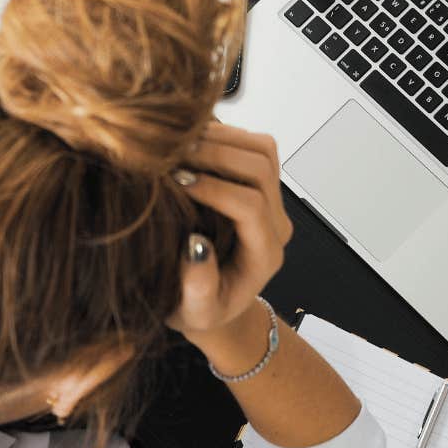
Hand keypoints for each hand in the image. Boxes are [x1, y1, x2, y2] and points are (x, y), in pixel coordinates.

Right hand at [166, 122, 292, 339]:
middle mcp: (275, 223)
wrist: (213, 302)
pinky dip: (222, 134)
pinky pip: (251, 145)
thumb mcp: (194, 312)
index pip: (250, 206)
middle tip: (172, 155)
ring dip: (221, 138)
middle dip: (216, 155)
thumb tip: (196, 246)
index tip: (176, 182)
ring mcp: (270, 200)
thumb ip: (198, 287)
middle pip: (261, 168)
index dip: (214, 189)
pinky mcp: (258, 184)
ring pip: (262, 149)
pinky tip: (188, 142)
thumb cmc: (201, 309)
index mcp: (264, 254)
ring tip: (179, 144)